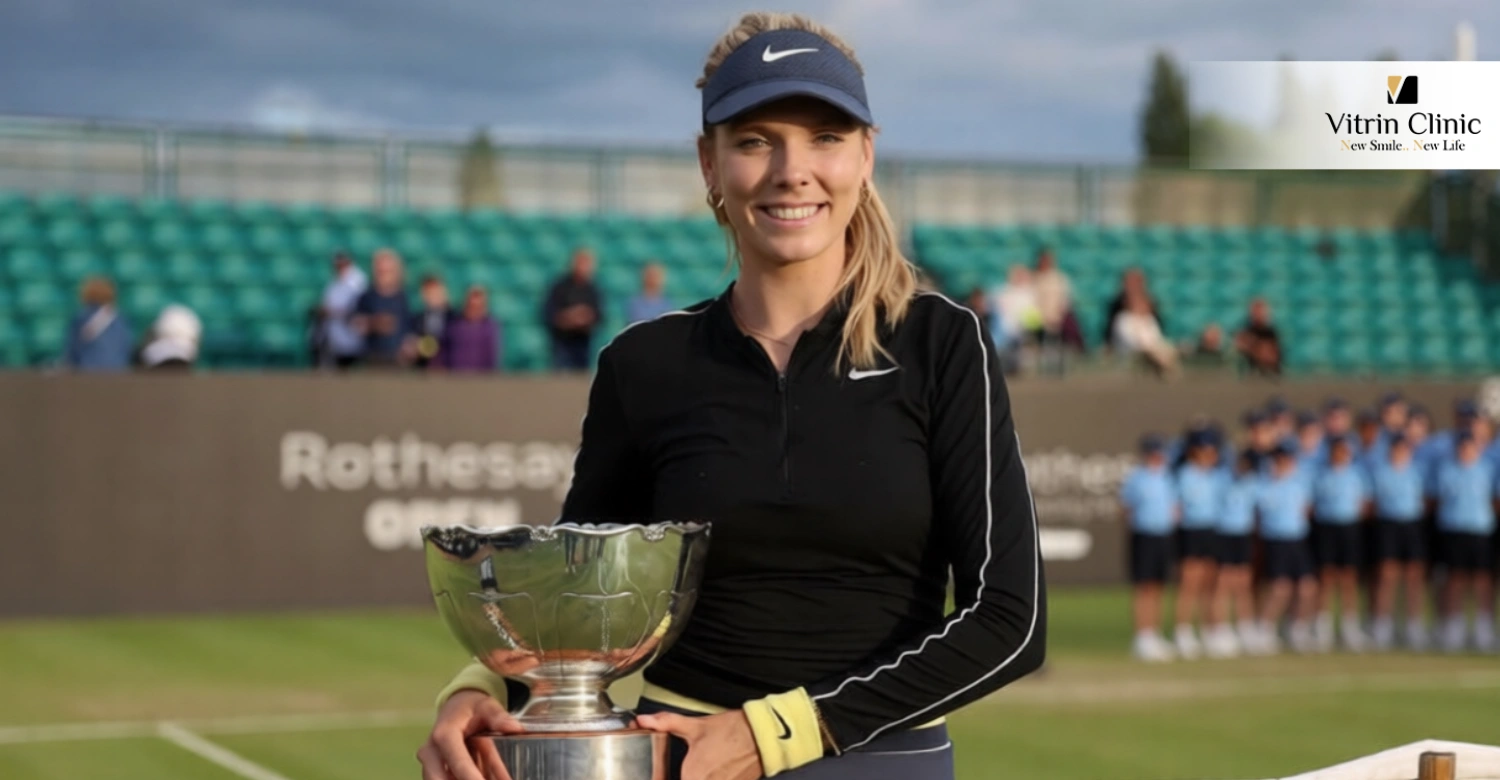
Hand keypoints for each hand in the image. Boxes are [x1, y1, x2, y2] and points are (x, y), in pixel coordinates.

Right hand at [416, 690, 524, 779]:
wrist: (455, 708)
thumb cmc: (470, 708)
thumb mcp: (486, 706)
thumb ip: (499, 717)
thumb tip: (514, 728)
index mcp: (444, 735)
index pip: (458, 762)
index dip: (472, 778)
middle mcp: (431, 752)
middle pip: (442, 779)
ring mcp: (430, 765)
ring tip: (495, 778)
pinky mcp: (434, 773)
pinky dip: (469, 779)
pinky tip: (491, 777)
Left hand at [636, 710, 762, 779]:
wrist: (763, 735)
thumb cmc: (732, 731)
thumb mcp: (695, 726)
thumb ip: (665, 723)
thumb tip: (644, 720)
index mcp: (692, 777)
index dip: (661, 778)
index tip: (663, 774)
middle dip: (685, 775)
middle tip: (688, 766)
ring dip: (700, 776)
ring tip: (703, 768)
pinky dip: (712, 778)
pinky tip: (714, 771)